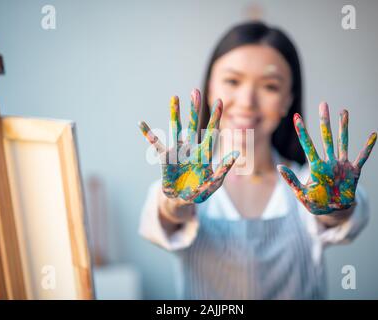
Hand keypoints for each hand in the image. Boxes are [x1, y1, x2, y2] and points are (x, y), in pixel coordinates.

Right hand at [139, 89, 239, 203]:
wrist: (181, 200)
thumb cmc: (199, 191)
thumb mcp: (214, 183)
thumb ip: (223, 169)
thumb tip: (235, 154)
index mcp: (204, 153)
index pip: (211, 131)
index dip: (215, 117)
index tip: (220, 101)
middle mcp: (191, 148)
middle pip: (194, 124)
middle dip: (195, 109)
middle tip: (195, 91)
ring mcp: (177, 151)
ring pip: (176, 128)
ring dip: (175, 113)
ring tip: (174, 97)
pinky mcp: (165, 158)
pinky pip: (156, 144)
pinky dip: (149, 134)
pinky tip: (141, 123)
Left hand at [277, 102, 376, 214]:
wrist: (333, 212)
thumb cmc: (315, 203)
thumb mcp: (301, 194)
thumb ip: (292, 180)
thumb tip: (279, 167)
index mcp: (316, 167)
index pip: (307, 145)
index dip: (302, 131)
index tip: (296, 117)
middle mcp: (329, 162)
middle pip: (326, 138)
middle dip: (325, 122)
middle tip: (323, 104)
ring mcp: (341, 165)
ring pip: (342, 142)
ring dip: (344, 128)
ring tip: (343, 111)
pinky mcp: (353, 172)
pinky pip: (362, 158)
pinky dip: (367, 147)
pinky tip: (373, 135)